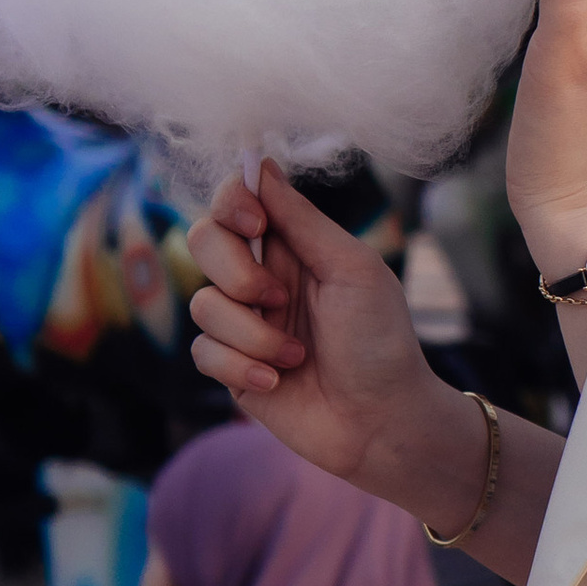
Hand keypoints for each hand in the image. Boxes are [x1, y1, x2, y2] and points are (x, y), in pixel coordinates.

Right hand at [188, 162, 453, 494]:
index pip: (237, 200)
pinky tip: (278, 381)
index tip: (253, 223)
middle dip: (233, 270)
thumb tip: (260, 163)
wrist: (383, 422)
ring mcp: (245, 323)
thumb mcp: (352, 269)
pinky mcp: (232, 367)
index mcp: (294, 246)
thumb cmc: (381, 342)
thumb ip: (301, 220)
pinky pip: (203, 351)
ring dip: (252, 333)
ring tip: (296, 356)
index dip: (232, 202)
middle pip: (203, 240)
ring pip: (203, 304)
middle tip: (277, 297)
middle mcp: (263, 278)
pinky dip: (241, 366)